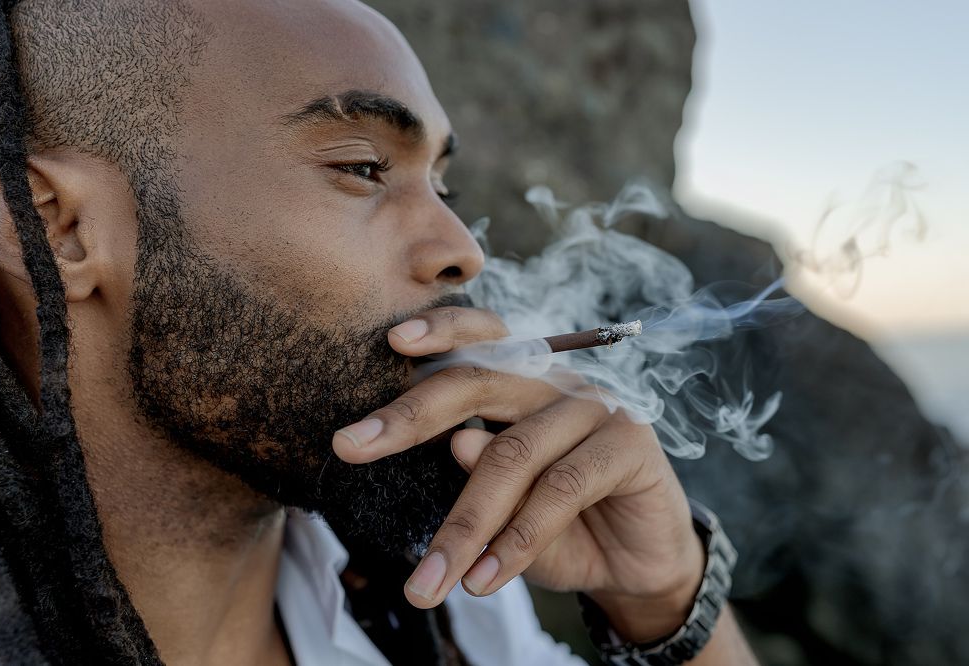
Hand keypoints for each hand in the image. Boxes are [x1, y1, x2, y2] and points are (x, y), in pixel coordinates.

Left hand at [332, 306, 704, 642]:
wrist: (635, 562)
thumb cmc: (559, 525)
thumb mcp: (504, 505)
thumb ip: (477, 476)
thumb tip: (456, 442)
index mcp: (519, 380)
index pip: (478, 338)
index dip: (439, 330)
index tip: (391, 342)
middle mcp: (553, 382)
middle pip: (478, 380)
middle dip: (408, 417)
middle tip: (351, 447)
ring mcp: (594, 407)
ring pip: (512, 453)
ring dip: (463, 523)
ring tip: (428, 582)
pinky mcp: (629, 443)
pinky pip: (560, 488)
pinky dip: (517, 539)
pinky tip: (485, 575)